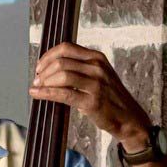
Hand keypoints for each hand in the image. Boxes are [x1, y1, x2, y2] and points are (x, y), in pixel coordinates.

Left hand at [30, 43, 151, 152]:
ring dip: (44, 82)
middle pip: (61, 61)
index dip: (48, 55)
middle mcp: (97, 68)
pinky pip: (63, 94)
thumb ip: (80, 68)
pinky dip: (46, 92)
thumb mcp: (100, 75)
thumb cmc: (111, 98)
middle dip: (44, 70)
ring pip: (61, 76)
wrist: (130, 118)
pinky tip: (37, 93)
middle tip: (37, 79)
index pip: (66, 48)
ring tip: (38, 87)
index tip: (40, 66)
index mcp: (97, 58)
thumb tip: (51, 68)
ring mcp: (96, 84)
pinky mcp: (92, 101)